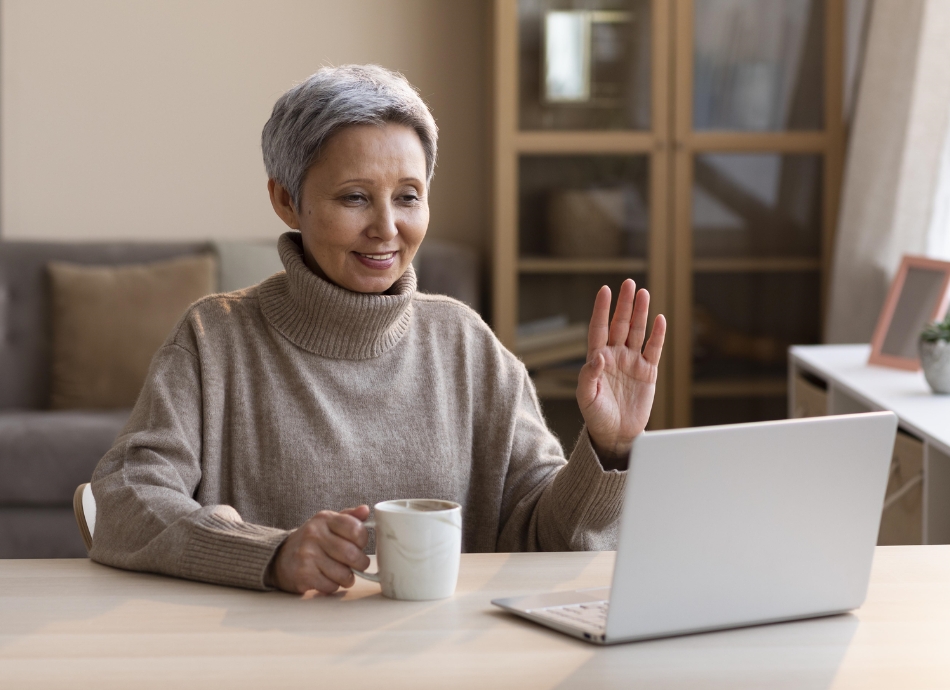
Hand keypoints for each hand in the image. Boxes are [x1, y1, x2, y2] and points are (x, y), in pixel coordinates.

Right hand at [270, 505, 370, 593]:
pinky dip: (334, 586)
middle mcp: (314, 534)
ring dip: (348, 578)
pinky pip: (331, 586)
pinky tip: (327, 579)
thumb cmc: (312, 540)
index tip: (360, 545)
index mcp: (324, 519)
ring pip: (343, 574)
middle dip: (360, 564)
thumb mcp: (328, 523)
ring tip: (343, 573)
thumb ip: (349, 517)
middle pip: (352, 554)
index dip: (363, 540)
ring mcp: (307, 555)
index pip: (355, 529)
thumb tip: (366, 510)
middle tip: (358, 565)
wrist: (280, 557)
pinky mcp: (303, 575)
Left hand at [577, 279, 665, 462]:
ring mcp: (632, 362)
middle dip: (624, 304)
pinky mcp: (648, 372)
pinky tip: (660, 319)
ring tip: (643, 293)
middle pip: (620, 324)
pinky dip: (657, 335)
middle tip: (629, 283)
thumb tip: (598, 357)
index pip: (599, 328)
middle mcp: (615, 356)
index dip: (601, 310)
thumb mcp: (587, 398)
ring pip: (637, 332)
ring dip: (640, 313)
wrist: (616, 435)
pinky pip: (653, 349)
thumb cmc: (596, 416)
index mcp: (597, 359)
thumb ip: (589, 376)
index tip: (605, 290)